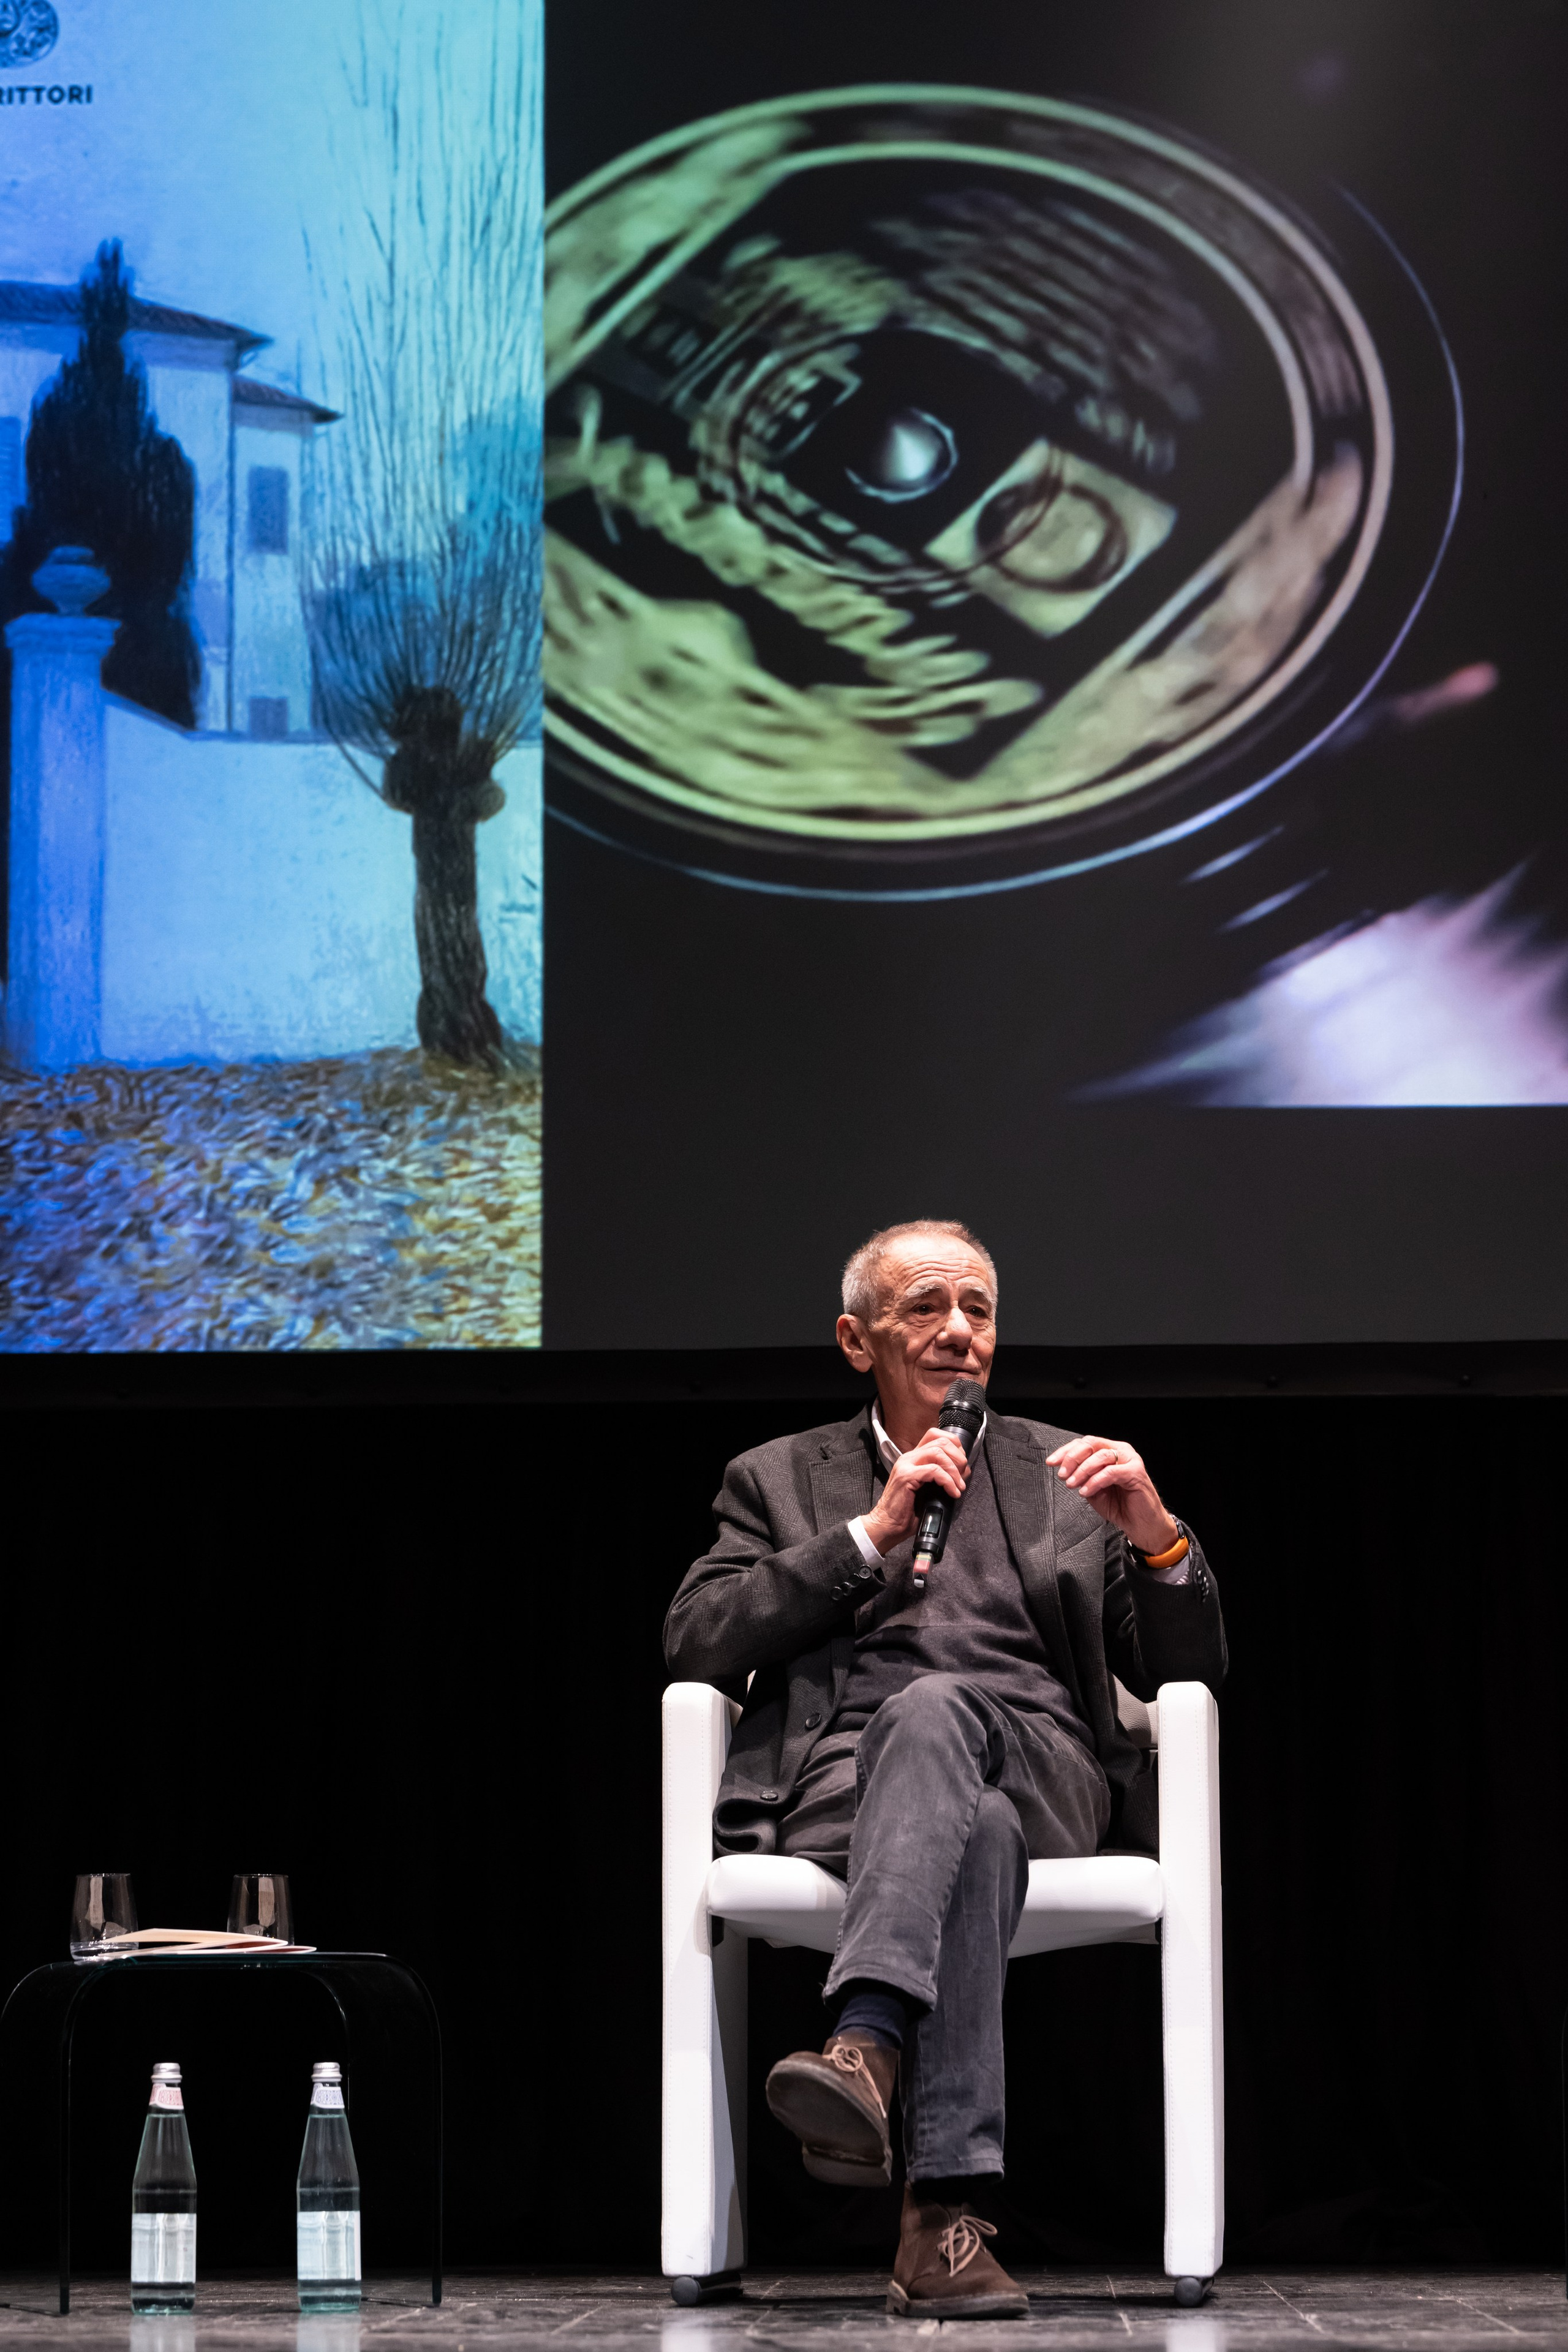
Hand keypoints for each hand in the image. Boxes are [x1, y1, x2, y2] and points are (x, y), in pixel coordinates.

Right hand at [861, 1427, 972, 1555]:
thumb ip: (942, 1476)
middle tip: (962, 1477)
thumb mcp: (929, 1490)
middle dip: (958, 1458)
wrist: (888, 1525)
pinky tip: (952, 1493)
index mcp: (914, 1459)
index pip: (936, 1435)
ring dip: (954, 1470)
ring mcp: (906, 1465)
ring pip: (938, 1452)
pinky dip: (948, 1482)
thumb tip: (963, 1472)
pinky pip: (934, 1471)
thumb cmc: (908, 1512)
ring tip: (958, 1486)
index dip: (955, 1446)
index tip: (962, 1465)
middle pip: (941, 1441)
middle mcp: (909, 1458)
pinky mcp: (907, 1476)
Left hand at [1045, 1434, 1180, 1556]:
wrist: (1140, 1525)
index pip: (1084, 1444)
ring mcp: (1130, 1460)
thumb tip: (1064, 1470)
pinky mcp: (1136, 1472)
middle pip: (1091, 1444)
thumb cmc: (1120, 1506)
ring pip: (1100, 1456)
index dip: (1065, 1452)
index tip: (1051, 1463)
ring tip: (1072, 1484)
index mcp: (1110, 1451)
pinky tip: (1085, 1491)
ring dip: (1082, 1470)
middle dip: (1072, 1458)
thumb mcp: (1093, 1489)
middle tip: (1062, 1474)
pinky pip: (1110, 1472)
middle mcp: (1120, 1451)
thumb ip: (1082, 1477)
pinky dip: (1094, 1481)